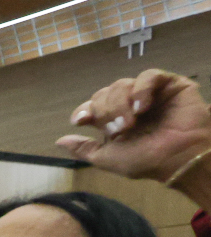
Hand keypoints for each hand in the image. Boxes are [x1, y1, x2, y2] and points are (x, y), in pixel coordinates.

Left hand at [56, 69, 210, 188]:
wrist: (178, 159)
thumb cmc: (145, 161)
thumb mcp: (106, 158)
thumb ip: (83, 149)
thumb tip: (59, 141)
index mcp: (114, 120)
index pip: (92, 105)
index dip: (85, 110)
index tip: (81, 120)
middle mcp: (129, 105)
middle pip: (104, 93)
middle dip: (105, 111)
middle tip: (118, 129)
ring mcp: (149, 94)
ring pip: (122, 84)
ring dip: (121, 103)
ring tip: (131, 122)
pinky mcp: (170, 85)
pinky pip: (149, 76)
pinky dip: (141, 89)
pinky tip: (141, 106)